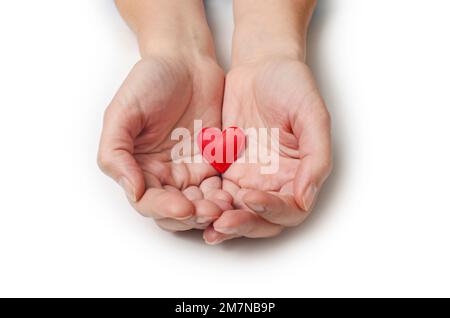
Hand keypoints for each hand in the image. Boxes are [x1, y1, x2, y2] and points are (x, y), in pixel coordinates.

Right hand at [99, 0, 231, 231]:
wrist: (186, 61)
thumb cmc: (150, 81)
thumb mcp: (122, 112)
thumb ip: (116, 152)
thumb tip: (132, 189)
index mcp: (138, 167)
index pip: (147, 202)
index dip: (163, 209)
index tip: (183, 207)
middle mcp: (163, 175)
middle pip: (175, 211)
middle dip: (191, 215)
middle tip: (209, 211)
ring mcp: (190, 170)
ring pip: (199, 204)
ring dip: (211, 211)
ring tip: (225, 206)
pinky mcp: (214, 163)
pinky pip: (220, 187)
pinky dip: (226, 195)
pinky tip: (235, 194)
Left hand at [204, 56, 331, 243]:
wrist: (260, 66)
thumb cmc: (291, 85)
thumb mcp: (312, 115)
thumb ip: (315, 157)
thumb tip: (306, 198)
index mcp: (298, 175)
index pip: (289, 210)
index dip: (272, 211)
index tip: (250, 198)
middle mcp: (273, 183)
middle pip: (261, 220)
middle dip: (243, 224)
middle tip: (221, 223)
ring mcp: (248, 177)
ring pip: (236, 212)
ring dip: (221, 221)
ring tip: (202, 222)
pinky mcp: (224, 169)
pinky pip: (215, 193)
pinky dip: (206, 202)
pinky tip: (191, 204)